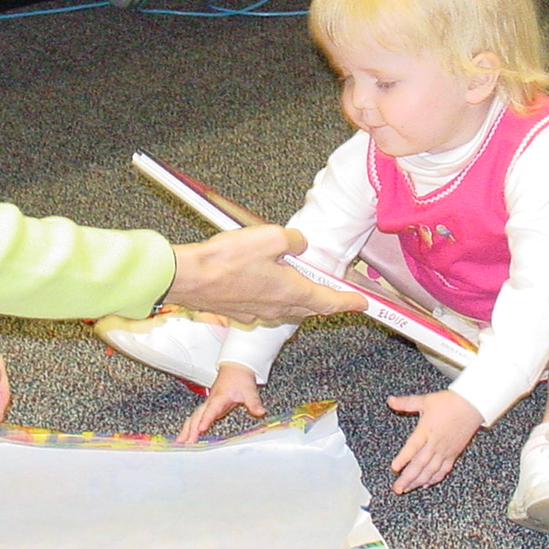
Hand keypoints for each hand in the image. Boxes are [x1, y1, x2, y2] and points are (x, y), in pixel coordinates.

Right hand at [167, 225, 365, 323]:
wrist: (187, 278)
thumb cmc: (225, 260)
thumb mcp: (271, 237)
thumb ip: (293, 241)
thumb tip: (299, 245)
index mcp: (290, 292)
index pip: (328, 301)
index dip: (347, 302)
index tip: (361, 304)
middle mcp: (275, 307)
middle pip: (308, 308)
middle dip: (322, 301)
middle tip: (332, 293)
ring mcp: (255, 312)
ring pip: (285, 309)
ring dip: (296, 299)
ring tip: (298, 284)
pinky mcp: (237, 311)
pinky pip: (263, 306)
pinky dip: (271, 297)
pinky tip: (264, 283)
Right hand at [175, 364, 265, 442]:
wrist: (235, 368)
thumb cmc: (240, 378)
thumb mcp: (249, 390)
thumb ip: (254, 403)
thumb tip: (260, 412)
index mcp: (219, 398)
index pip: (211, 410)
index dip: (206, 420)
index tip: (200, 429)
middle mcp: (211, 401)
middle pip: (197, 416)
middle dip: (191, 429)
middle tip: (187, 443)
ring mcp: (208, 404)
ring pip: (193, 417)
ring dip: (186, 429)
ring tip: (179, 442)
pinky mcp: (208, 407)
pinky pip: (195, 417)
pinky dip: (188, 426)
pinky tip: (185, 435)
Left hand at [386, 389, 482, 493]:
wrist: (472, 405)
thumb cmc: (449, 402)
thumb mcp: (425, 400)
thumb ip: (406, 403)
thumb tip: (390, 400)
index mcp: (426, 430)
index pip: (412, 447)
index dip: (403, 458)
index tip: (394, 468)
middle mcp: (435, 443)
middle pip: (420, 464)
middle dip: (407, 478)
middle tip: (397, 489)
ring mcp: (445, 450)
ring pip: (430, 470)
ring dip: (418, 481)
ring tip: (407, 489)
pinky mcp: (453, 453)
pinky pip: (443, 469)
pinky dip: (434, 478)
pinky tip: (426, 484)